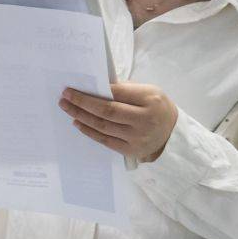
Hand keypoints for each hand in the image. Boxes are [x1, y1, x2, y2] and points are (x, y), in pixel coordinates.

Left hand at [60, 82, 177, 161]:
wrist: (172, 133)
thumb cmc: (156, 107)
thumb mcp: (149, 91)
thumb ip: (126, 89)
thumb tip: (96, 87)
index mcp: (149, 100)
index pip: (116, 94)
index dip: (93, 92)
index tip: (74, 88)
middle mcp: (143, 120)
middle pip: (106, 111)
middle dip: (82, 103)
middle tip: (65, 97)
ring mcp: (137, 138)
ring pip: (102, 126)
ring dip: (81, 116)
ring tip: (67, 108)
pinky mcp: (130, 150)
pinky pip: (104, 140)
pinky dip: (89, 131)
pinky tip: (77, 122)